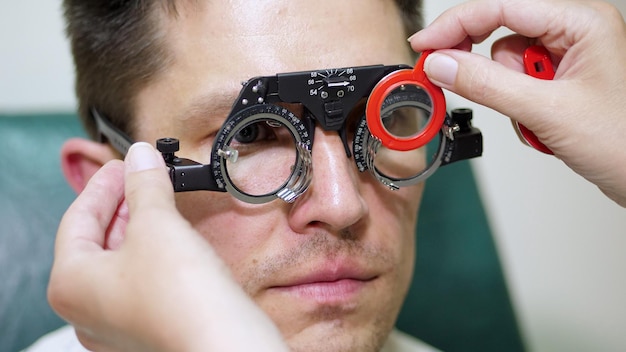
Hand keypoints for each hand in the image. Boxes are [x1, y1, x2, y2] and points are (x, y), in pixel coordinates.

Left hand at [48, 142, 287, 351]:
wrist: (224, 344)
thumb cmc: (181, 297)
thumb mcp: (157, 224)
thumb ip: (144, 185)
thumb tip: (141, 156)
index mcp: (71, 284)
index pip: (77, 219)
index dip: (103, 184)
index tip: (124, 163)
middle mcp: (87, 310)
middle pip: (96, 242)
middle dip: (121, 205)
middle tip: (142, 176)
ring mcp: (117, 323)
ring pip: (119, 262)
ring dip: (138, 227)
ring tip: (158, 200)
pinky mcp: (148, 327)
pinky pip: (140, 280)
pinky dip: (152, 253)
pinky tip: (171, 237)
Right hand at [409, 0, 625, 205]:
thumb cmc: (623, 141)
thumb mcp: (547, 111)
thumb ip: (487, 84)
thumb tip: (441, 64)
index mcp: (581, 21)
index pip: (502, 6)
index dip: (456, 25)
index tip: (423, 45)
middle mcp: (573, 30)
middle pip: (500, 29)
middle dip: (480, 61)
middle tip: (446, 75)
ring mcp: (567, 55)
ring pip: (504, 59)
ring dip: (505, 91)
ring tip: (532, 118)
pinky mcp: (559, 78)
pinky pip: (515, 80)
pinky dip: (514, 103)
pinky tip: (536, 121)